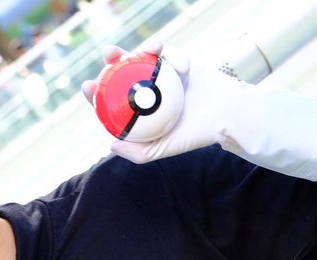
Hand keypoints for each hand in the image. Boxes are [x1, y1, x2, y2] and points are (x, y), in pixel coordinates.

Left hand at [83, 43, 316, 179]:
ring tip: (124, 52)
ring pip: (141, 57)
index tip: (88, 88)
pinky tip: (163, 58)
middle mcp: (149, 89)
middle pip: (122, 72)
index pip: (112, 98)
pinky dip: (165, 52)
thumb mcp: (162, 150)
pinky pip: (168, 50)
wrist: (228, 116)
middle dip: (109, 63)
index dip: (96, 92)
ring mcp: (164, 73)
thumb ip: (137, 152)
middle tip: (105, 61)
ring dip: (130, 50)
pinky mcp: (180, 59)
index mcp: (141, 109)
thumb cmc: (196, 135)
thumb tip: (109, 142)